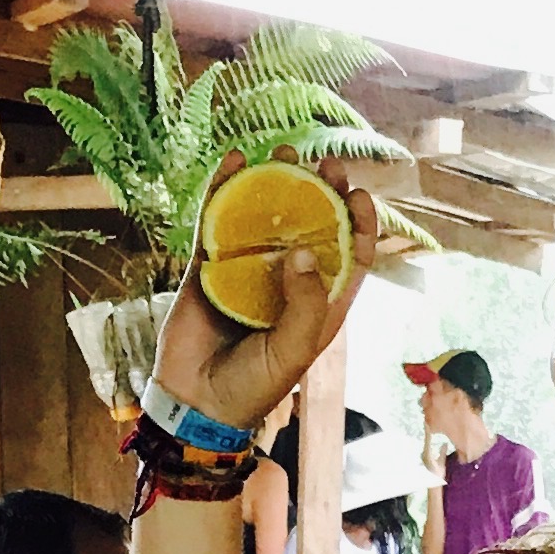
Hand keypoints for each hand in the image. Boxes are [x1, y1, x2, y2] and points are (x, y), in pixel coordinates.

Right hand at [149, 149, 378, 437]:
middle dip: (320, 191)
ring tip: (284, 150)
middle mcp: (287, 281)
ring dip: (275, 181)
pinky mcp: (210, 266)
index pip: (348, 256)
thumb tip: (303, 250)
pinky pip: (217, 220)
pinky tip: (232, 160)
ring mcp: (247, 270)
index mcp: (318, 303)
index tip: (357, 194)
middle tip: (324, 162)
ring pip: (265, 216)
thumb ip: (304, 303)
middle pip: (310, 226)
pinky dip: (223, 190)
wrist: (196, 403)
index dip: (358, 224)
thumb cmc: (253, 387)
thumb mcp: (292, 350)